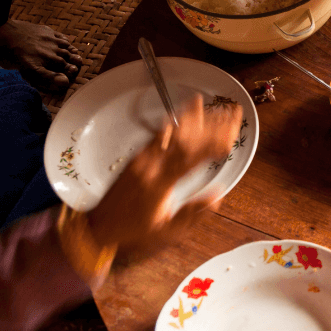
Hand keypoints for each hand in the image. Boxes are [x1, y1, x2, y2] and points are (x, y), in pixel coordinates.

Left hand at [87, 95, 242, 250]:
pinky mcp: (135, 157)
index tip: (231, 135)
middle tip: (224, 113)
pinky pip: (154, 136)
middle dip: (208, 124)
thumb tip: (218, 197)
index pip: (193, 157)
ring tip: (200, 101)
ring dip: (187, 117)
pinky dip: (168, 123)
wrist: (99, 225)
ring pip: (168, 133)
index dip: (214, 144)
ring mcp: (142, 159)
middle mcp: (151, 166)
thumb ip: (192, 212)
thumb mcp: (167, 230)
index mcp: (161, 183)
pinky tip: (175, 115)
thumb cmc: (133, 229)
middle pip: (185, 139)